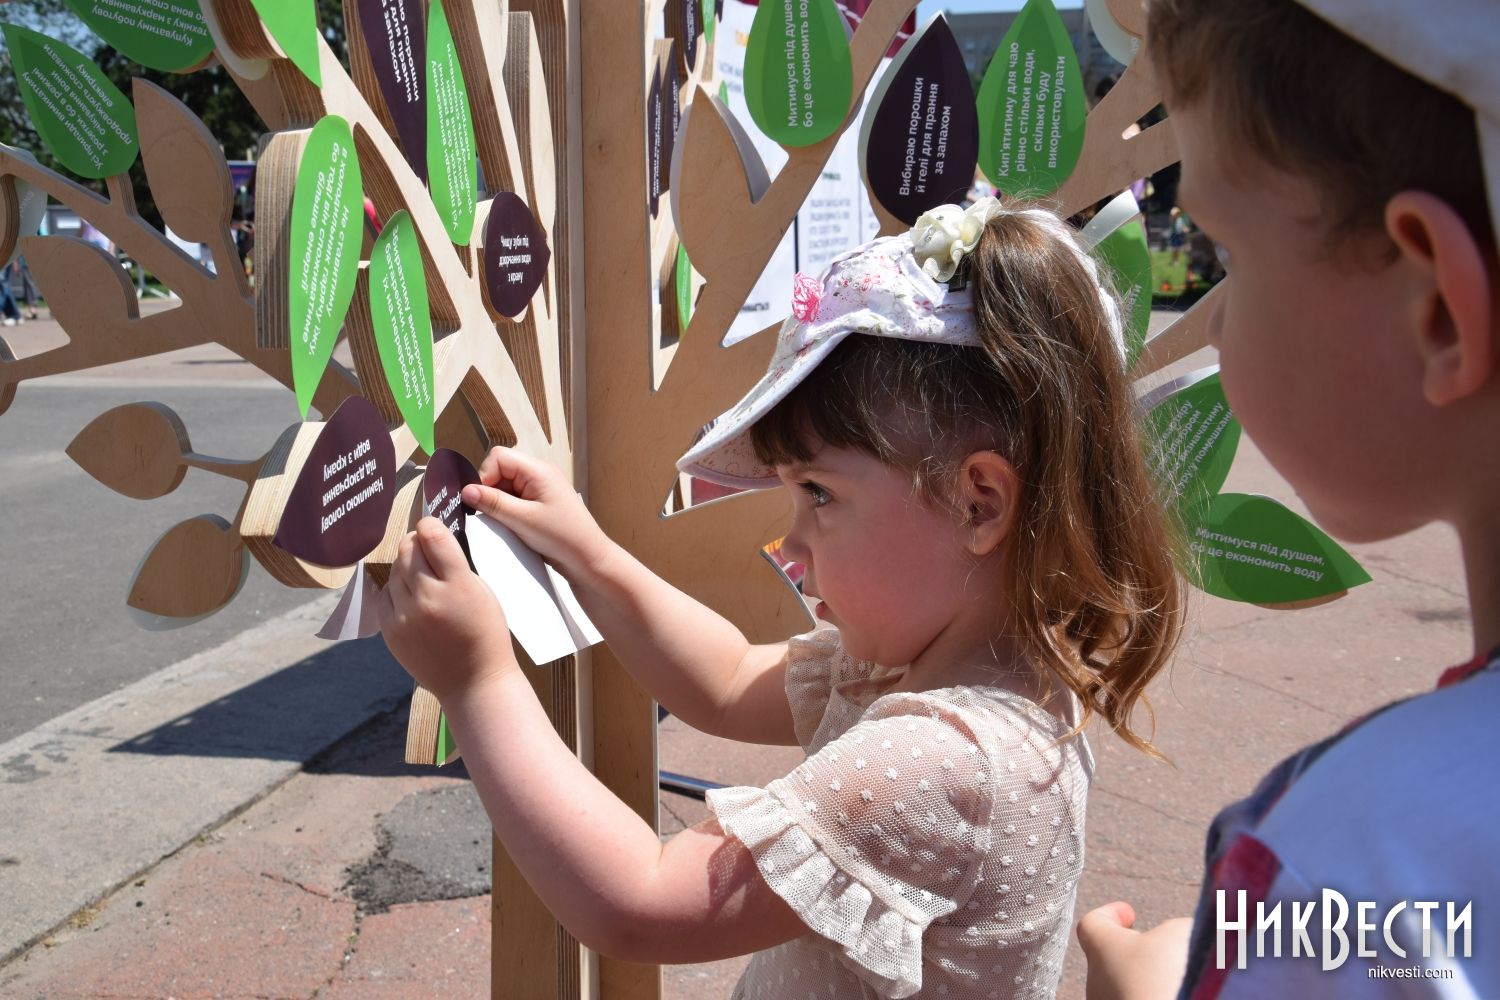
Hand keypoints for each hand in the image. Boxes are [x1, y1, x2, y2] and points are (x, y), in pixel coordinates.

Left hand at [377, 517, 517, 702]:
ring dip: (406, 566)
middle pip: (408, 548)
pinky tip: (411, 597)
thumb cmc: (486, 634)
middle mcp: (427, 598)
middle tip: (427, 550)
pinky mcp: (390, 631)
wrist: (473, 682)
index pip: (432, 535)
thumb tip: (432, 540)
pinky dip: (396, 590)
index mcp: (458, 585)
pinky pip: (384, 595)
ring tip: (422, 579)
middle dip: (417, 543)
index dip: (431, 525)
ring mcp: (405, 616)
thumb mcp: (483, 592)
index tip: (433, 528)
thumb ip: (456, 565)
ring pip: (394, 569)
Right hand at [462, 446, 611, 577]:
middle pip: (500, 470)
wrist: (589, 558)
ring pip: (505, 486)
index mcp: (538, 470)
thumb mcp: (522, 520)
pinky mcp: (539, 503)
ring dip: (499, 503)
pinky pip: (514, 498)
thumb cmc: (563, 537)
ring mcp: (539, 488)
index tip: (481, 500)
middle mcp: (539, 474)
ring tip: (508, 523)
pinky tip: (513, 526)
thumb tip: (466, 490)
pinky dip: (507, 510)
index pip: (499, 457)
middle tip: (494, 514)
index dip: (485, 476)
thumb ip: (493, 502)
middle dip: (491, 490)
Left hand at [1077, 901, 1192, 999]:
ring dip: (1151, 983)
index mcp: (1102, 949)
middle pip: (1112, 960)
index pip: (1092, 925)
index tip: (1127, 913)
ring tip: (1183, 981)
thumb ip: (1177, 930)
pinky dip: (1158, 997)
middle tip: (1166, 952)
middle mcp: (1097, 983)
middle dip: (1138, 954)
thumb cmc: (1168, 978)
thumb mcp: (1181, 934)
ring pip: (1126, 989)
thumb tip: (1181, 938)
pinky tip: (1182, 994)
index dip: (1110, 915)